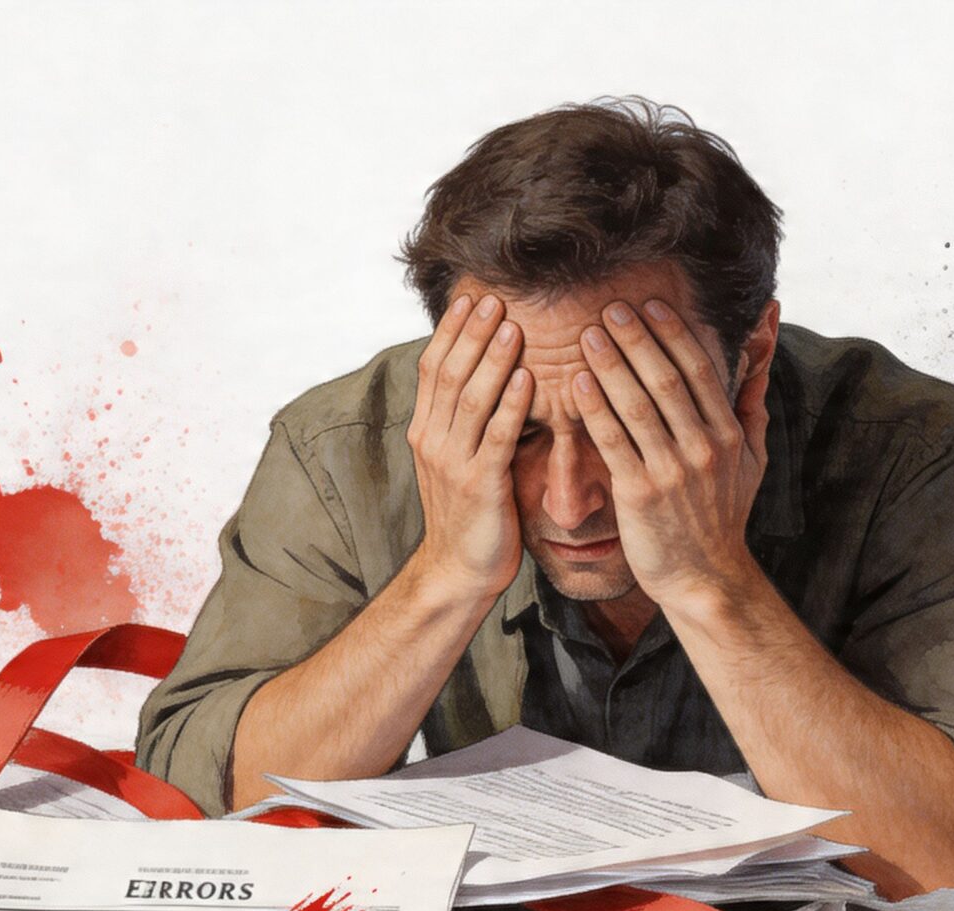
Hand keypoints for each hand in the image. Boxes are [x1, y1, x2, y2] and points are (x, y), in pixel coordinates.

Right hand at [404, 293, 531, 603]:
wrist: (458, 570)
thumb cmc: (469, 513)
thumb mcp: (457, 459)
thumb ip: (466, 420)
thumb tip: (485, 375)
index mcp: (425, 431)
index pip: (432, 368)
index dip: (450, 330)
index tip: (470, 297)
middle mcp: (432, 441)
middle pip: (449, 373)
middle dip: (471, 333)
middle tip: (496, 297)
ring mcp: (453, 463)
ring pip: (470, 399)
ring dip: (492, 359)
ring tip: (512, 326)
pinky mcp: (479, 486)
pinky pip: (496, 437)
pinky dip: (511, 405)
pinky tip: (528, 379)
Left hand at [571, 297, 769, 610]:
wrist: (705, 577)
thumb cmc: (722, 514)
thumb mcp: (753, 458)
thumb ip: (753, 401)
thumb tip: (766, 344)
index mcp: (729, 434)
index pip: (699, 370)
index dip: (672, 333)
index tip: (649, 304)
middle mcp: (704, 448)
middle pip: (665, 379)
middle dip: (635, 339)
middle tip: (609, 308)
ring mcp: (672, 471)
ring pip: (636, 405)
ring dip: (609, 365)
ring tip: (587, 335)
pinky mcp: (640, 495)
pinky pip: (613, 442)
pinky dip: (594, 410)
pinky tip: (577, 384)